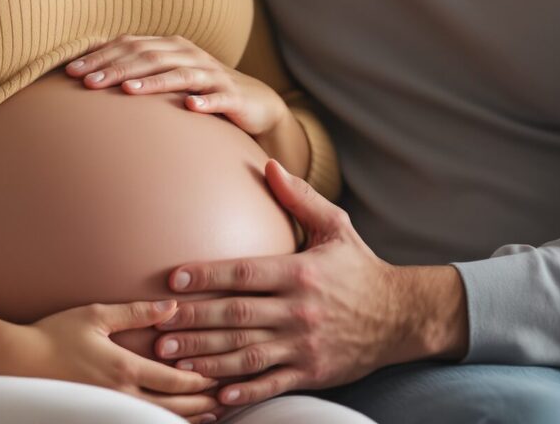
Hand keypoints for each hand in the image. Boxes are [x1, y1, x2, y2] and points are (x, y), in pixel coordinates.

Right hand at [5, 298, 223, 421]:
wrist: (18, 362)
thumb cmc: (55, 334)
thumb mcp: (96, 315)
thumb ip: (137, 312)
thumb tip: (172, 306)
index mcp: (125, 368)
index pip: (175, 381)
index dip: (201, 381)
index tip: (220, 376)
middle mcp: (122, 394)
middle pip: (173, 407)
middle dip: (202, 404)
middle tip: (224, 400)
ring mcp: (110, 408)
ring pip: (157, 419)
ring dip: (186, 418)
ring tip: (208, 415)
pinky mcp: (99, 414)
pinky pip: (138, 421)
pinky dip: (160, 421)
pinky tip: (172, 419)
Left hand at [66, 35, 288, 136]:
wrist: (254, 102)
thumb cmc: (202, 89)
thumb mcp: (169, 75)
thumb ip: (139, 69)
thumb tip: (93, 70)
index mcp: (171, 47)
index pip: (130, 46)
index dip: (100, 57)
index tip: (70, 72)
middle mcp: (189, 55)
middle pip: (149, 57)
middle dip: (116, 69)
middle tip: (87, 83)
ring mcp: (212, 74)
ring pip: (180, 74)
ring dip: (153, 82)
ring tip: (127, 91)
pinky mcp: (232, 95)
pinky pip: (217, 97)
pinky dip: (203, 101)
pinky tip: (189, 108)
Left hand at [151, 160, 444, 408]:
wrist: (402, 316)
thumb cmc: (361, 269)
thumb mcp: (336, 227)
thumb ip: (300, 198)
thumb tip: (269, 164)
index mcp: (299, 273)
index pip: (243, 273)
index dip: (206, 276)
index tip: (172, 280)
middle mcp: (298, 310)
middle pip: (236, 316)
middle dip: (194, 321)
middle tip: (157, 324)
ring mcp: (304, 344)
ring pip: (246, 353)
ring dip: (207, 357)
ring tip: (173, 359)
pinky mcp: (311, 372)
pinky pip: (272, 383)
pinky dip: (244, 390)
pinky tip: (217, 394)